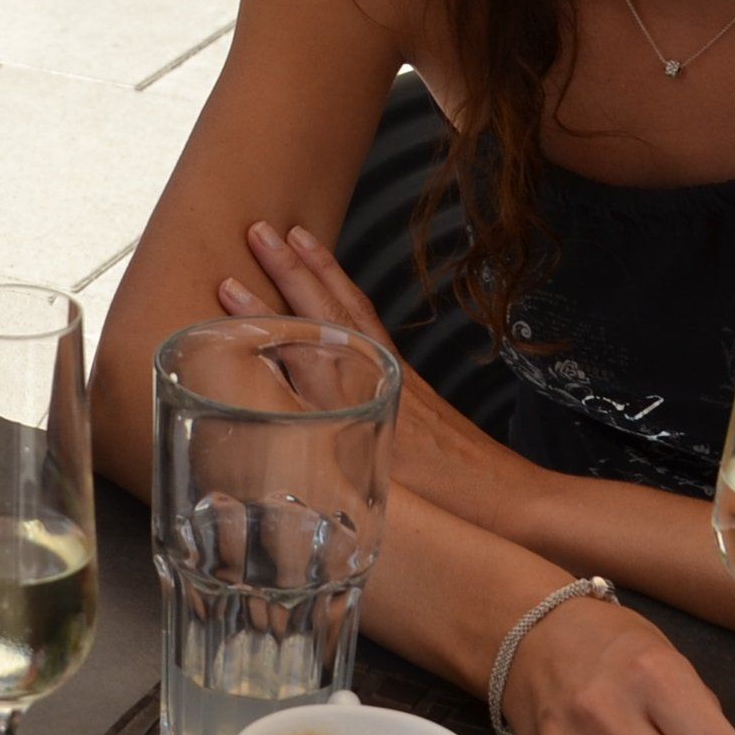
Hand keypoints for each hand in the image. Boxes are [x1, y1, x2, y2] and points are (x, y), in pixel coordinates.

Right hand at [219, 223, 535, 532]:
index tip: (228, 285)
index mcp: (357, 402)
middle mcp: (373, 376)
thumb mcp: (367, 490)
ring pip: (352, 308)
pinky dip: (348, 297)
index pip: (301, 344)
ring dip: (322, 270)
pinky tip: (339, 292)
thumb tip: (269, 446)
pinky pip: (371, 324)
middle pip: (327, 310)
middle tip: (260, 230)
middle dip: (290, 268)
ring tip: (298, 237)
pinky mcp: (408, 380)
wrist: (506, 500)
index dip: (261, 315)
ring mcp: (393, 372)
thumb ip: (320, 462)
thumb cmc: (441, 504)